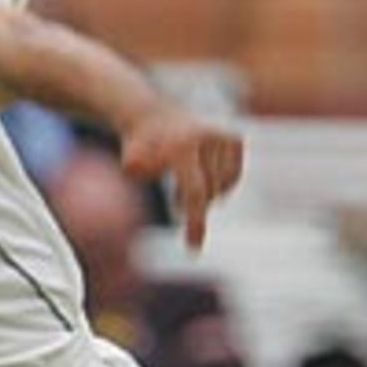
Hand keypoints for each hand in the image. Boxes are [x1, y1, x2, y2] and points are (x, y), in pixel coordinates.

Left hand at [120, 104, 243, 248]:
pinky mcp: (235, 140)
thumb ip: (135, 167)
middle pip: (210, 194)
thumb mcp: (131, 160)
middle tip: (176, 199)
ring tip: (183, 183)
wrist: (154, 118)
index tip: (194, 248)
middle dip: (193, 206)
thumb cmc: (140, 149)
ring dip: (204, 194)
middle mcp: (208, 138)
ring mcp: (224, 137)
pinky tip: (201, 175)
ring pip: (223, 188)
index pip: (195, 193)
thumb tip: (135, 166)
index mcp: (183, 146)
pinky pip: (232, 178)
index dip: (196, 222)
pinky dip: (218, 185)